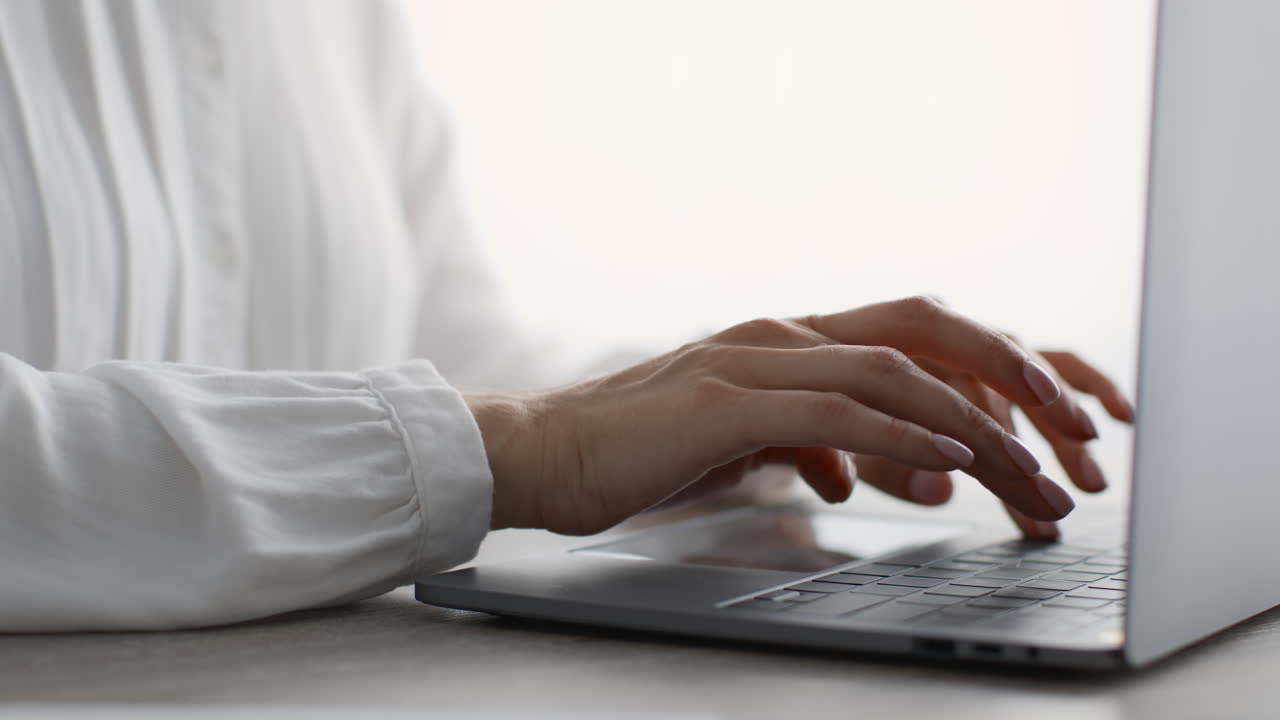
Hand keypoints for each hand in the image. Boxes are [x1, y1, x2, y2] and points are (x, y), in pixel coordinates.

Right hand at [469, 296, 1095, 535]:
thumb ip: (826, 450)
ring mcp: (756, 359)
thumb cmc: (642, 454)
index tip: (1064, 426)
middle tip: (1085, 441)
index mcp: (796, 345)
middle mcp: (787, 337)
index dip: (1003, 372)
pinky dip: (901, 435)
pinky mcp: (725, 400)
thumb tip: (895, 473)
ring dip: (977, 427)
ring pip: (896, 374)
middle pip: (931, 335)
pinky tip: (949, 459)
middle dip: (1021, 382)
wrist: (545, 453)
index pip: (923, 339)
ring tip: (1035, 478)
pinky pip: (835, 411)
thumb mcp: (753, 451)